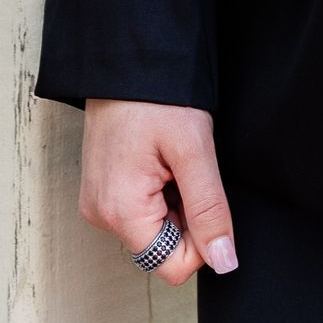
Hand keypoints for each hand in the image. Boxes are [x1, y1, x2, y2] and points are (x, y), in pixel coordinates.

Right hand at [80, 99, 237, 284]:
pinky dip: (159, 189)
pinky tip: (158, 155)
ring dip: (173, 199)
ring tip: (169, 156)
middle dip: (185, 214)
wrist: (126, 55)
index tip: (202, 191)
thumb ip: (209, 208)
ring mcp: (99, 201)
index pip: (173, 266)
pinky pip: (140, 208)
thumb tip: (224, 260)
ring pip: (154, 227)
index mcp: (120, 212)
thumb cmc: (156, 95)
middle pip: (162, 248)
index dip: (201, 238)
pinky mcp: (102, 188)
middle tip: (184, 167)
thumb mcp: (193, 149)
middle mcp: (101, 215)